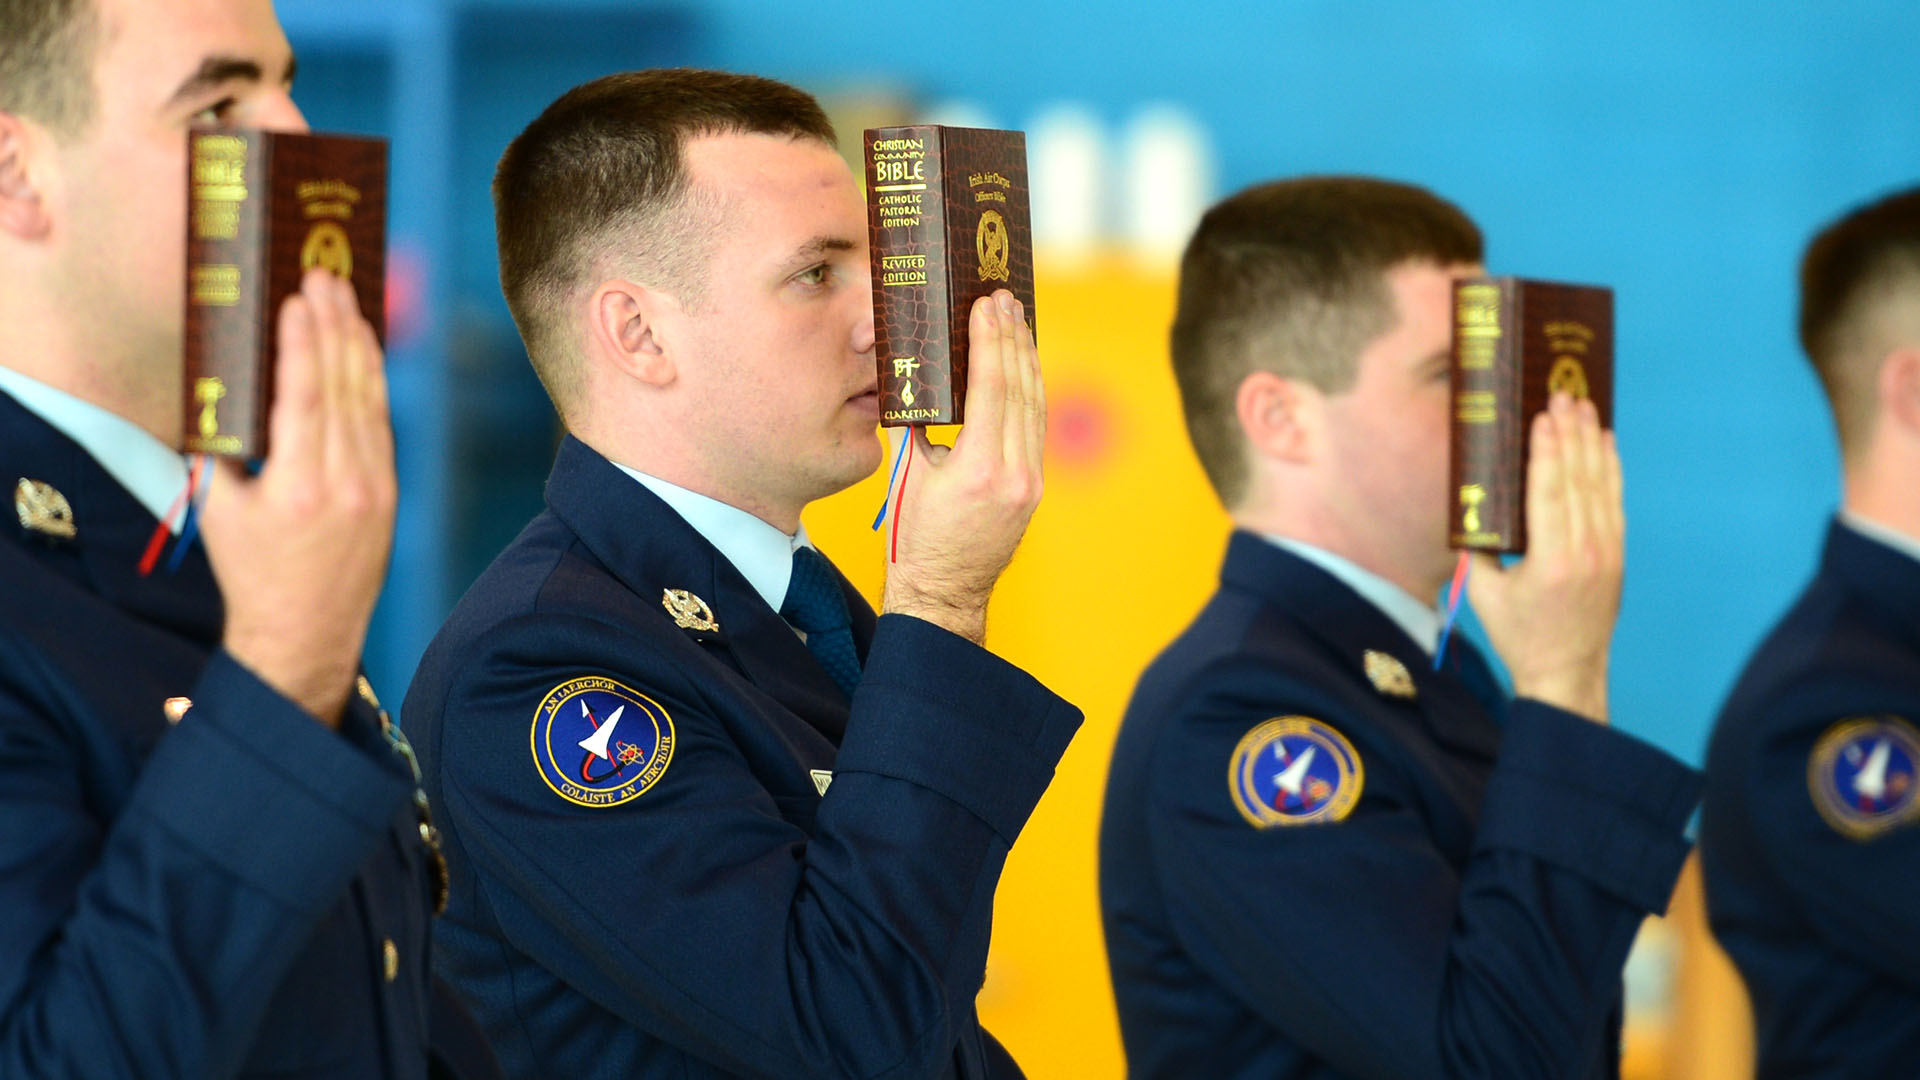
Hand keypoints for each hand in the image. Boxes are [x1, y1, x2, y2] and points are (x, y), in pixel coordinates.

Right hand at [198, 269, 395, 727]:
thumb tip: (223, 389)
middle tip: (326, 276)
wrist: (307, 634)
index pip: (305, 397)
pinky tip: (363, 350)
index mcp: (297, 488)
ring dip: (358, 344)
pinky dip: (372, 381)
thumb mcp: (220, 512)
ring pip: (370, 400)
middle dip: (334, 326)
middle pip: (343, 387)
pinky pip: (381, 424)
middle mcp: (345, 484)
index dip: (304, 343)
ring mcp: (375, 488)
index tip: (300, 298)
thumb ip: (222, 451)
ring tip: (346, 298)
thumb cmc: (253, 573)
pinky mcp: (390, 493)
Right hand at [881, 290, 1043, 644]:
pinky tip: (1024, 368)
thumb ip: (917, 426)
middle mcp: (1013, 475)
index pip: (991, 388)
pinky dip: (1030, 391)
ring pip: (1035, 406)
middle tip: (1005, 300)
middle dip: (1012, 340)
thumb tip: (918, 379)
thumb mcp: (908, 477)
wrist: (943, 593)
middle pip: (1020, 390)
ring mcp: (1030, 483)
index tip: (987, 305)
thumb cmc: (915, 539)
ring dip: (1027, 360)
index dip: (990, 341)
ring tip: (1018, 322)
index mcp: (977, 469)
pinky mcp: (1034, 489)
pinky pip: (1036, 428)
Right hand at [1467, 393, 1622, 723]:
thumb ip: (1478, 549)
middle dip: (1572, 434)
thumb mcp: (1484, 594)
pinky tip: (1605, 444)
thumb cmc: (1519, 634)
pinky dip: (1610, 469)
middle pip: (1579, 479)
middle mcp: (1586, 551)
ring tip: (1586, 407)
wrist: (1567, 671)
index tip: (1545, 418)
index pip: (1550, 493)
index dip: (1548, 452)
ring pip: (1601, 485)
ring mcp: (1608, 552)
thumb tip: (1471, 504)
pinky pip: (1614, 500)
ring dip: (1593, 443)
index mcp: (1551, 561)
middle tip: (1565, 396)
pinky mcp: (1617, 554)